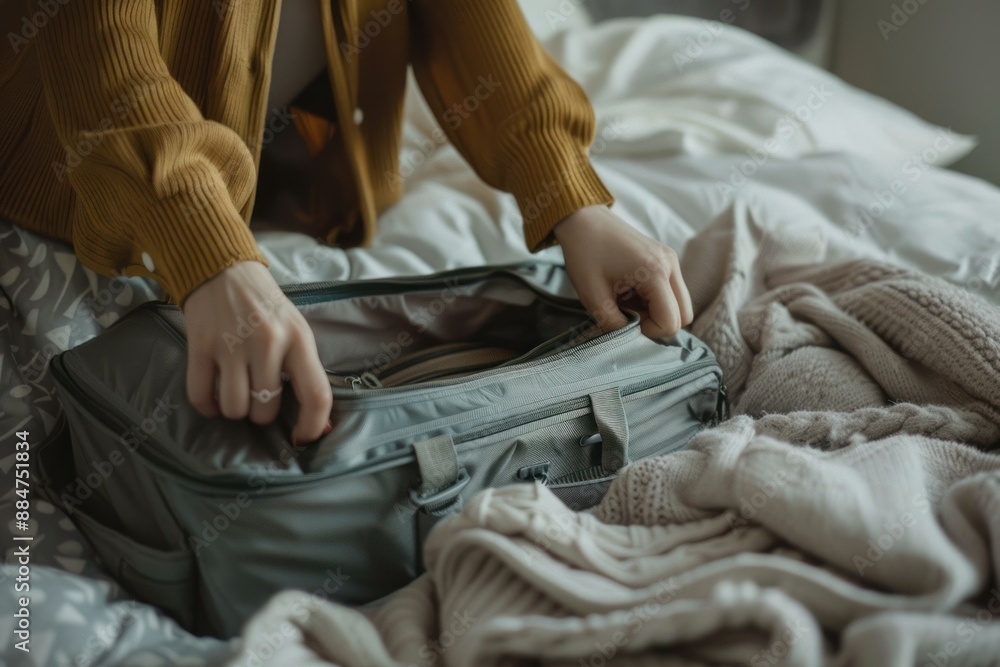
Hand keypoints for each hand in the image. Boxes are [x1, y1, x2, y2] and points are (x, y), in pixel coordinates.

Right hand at [182, 261, 332, 444]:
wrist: (224, 269)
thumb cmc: (266, 307)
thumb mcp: (296, 330)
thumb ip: (305, 371)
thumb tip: (320, 425)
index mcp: (299, 339)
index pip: (316, 395)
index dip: (312, 425)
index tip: (303, 437)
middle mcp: (268, 343)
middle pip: (266, 410)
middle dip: (261, 412)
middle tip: (257, 393)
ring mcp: (232, 345)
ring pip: (234, 409)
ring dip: (234, 409)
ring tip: (236, 390)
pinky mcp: (200, 346)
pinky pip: (201, 397)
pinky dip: (207, 405)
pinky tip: (213, 394)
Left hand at [553, 205, 692, 337]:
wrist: (583, 219)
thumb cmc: (584, 253)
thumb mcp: (592, 296)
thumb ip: (613, 325)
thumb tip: (629, 339)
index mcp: (654, 272)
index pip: (671, 321)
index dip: (649, 332)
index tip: (625, 321)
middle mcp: (670, 265)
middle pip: (684, 315)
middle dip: (658, 323)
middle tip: (628, 314)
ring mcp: (671, 260)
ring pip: (680, 304)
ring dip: (657, 311)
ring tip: (627, 301)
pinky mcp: (666, 258)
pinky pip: (672, 290)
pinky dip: (656, 299)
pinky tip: (631, 291)